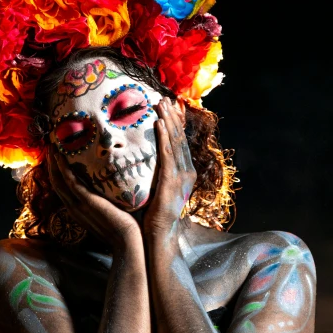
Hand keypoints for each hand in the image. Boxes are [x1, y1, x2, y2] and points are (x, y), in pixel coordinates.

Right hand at [48, 149, 141, 250]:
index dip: (56, 172)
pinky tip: (60, 157)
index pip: (61, 188)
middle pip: (56, 182)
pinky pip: (70, 182)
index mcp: (77, 209)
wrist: (127, 240)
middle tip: (50, 146)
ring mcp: (78, 204)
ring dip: (54, 163)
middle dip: (51, 164)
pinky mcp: (87, 201)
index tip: (56, 156)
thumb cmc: (122, 226)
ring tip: (52, 147)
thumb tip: (109, 184)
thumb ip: (103, 199)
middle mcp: (73, 207)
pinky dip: (63, 169)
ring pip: (59, 181)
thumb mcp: (108, 211)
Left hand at [143, 97, 196, 237]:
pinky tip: (158, 123)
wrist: (160, 234)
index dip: (176, 123)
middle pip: (179, 137)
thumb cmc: (155, 214)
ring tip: (161, 103)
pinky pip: (167, 154)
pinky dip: (164, 136)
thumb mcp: (159, 188)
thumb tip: (145, 159)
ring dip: (168, 120)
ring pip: (175, 141)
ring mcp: (181, 176)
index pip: (181, 142)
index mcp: (185, 172)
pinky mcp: (171, 180)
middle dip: (172, 116)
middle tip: (165, 97)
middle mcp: (187, 171)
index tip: (170, 106)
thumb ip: (157, 173)